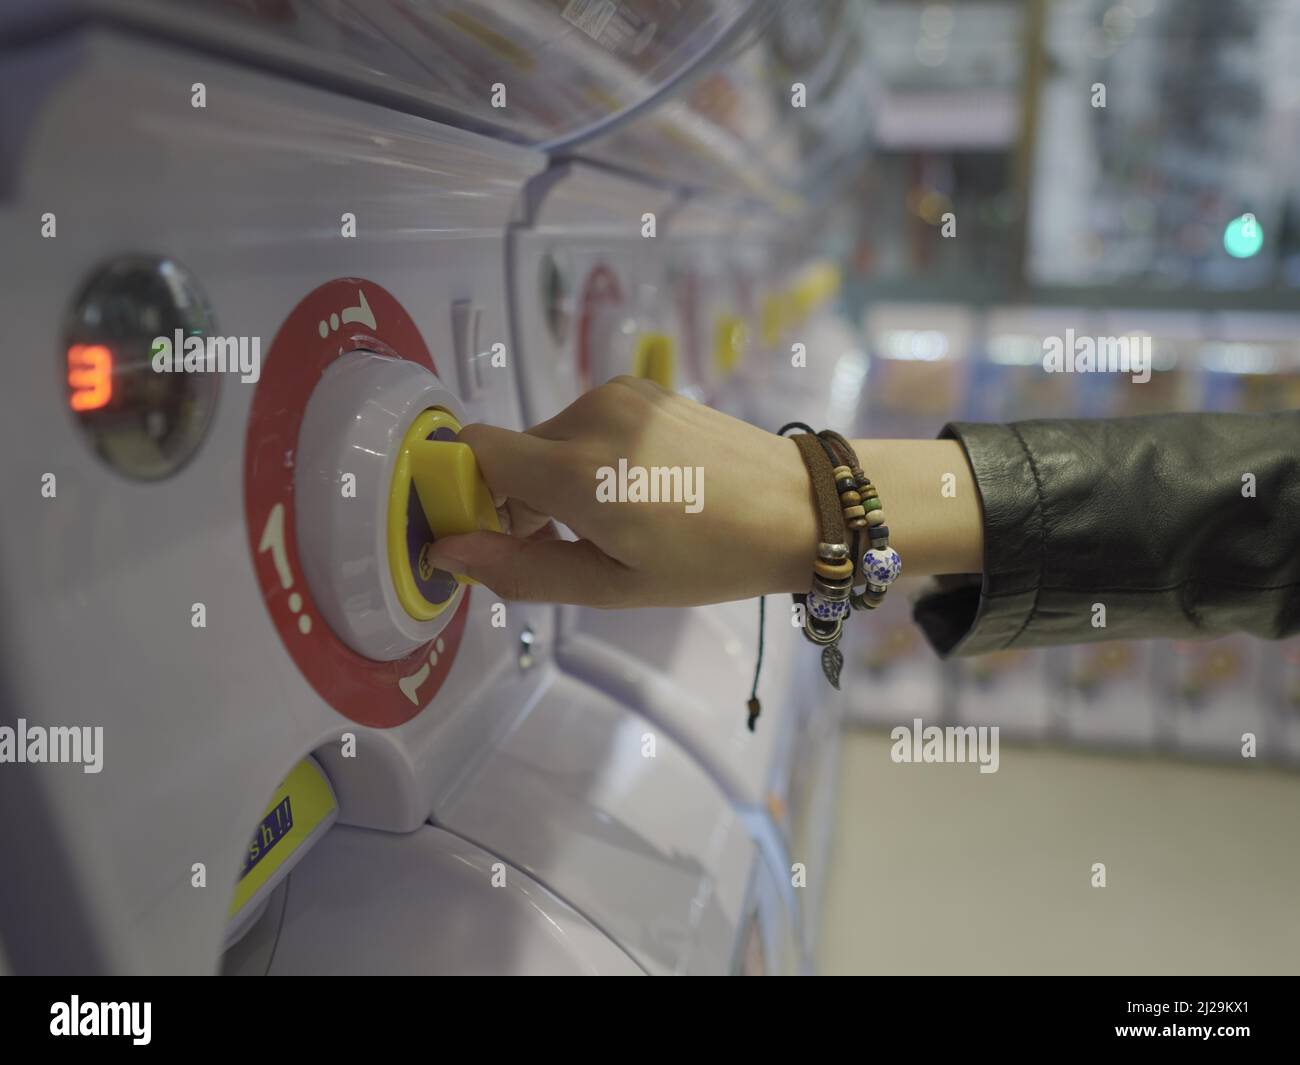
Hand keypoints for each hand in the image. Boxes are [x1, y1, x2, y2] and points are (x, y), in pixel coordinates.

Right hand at [425, 377, 982, 605]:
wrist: (799, 506)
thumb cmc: (710, 560)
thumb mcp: (614, 587)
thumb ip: (522, 570)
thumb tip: (446, 553)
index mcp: (577, 469)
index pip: (472, 452)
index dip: (464, 493)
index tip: (488, 533)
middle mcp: (588, 415)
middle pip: (509, 453)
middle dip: (514, 499)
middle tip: (561, 547)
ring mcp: (618, 394)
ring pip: (547, 438)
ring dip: (553, 480)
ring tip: (608, 522)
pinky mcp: (641, 386)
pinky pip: (583, 422)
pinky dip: (585, 457)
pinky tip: (632, 489)